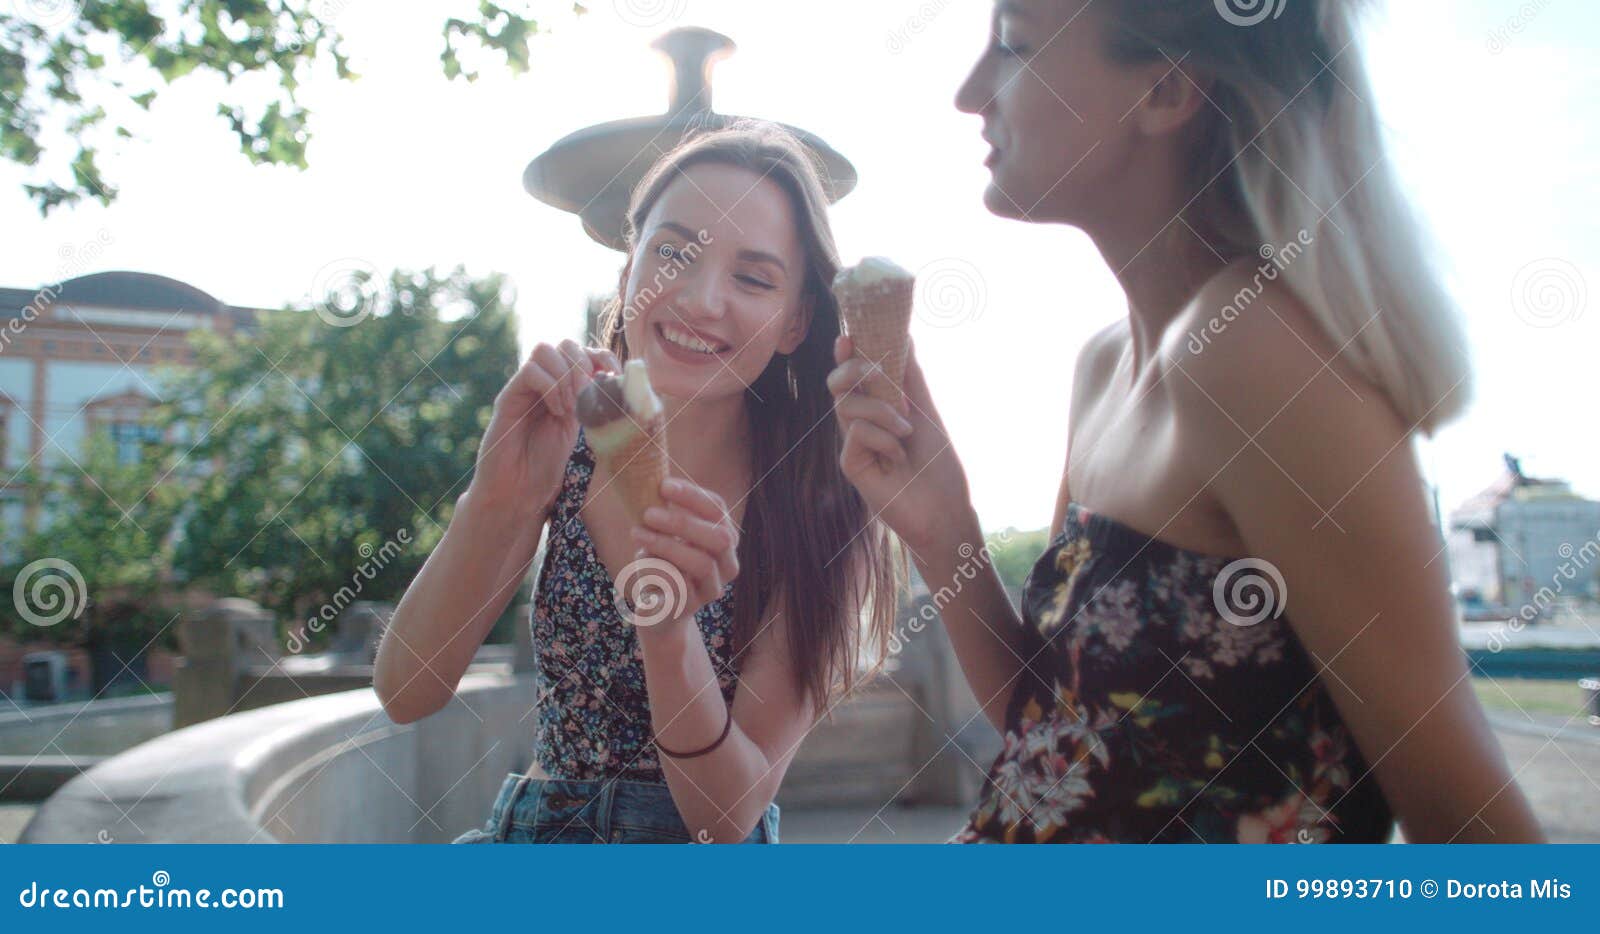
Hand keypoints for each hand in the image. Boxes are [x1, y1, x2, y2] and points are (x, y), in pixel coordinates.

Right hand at [468, 340, 619, 517]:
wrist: (516, 493)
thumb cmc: (546, 467)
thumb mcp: (581, 433)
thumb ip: (595, 408)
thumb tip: (621, 388)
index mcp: (564, 389)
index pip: (585, 352)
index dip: (604, 358)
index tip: (615, 379)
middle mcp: (543, 383)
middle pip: (566, 344)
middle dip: (584, 364)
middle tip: (588, 395)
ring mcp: (524, 389)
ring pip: (545, 349)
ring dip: (566, 374)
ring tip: (571, 406)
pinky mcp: (507, 398)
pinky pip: (530, 371)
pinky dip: (550, 386)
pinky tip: (557, 411)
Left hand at [630, 477, 739, 623]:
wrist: (657, 612)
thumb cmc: (661, 563)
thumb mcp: (664, 534)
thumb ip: (666, 512)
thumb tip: (648, 476)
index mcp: (724, 538)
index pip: (718, 510)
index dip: (693, 496)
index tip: (664, 485)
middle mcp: (726, 564)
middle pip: (720, 537)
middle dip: (683, 522)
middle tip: (649, 512)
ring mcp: (711, 589)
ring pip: (702, 563)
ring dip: (667, 545)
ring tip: (637, 533)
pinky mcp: (691, 608)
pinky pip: (679, 588)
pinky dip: (657, 570)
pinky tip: (640, 560)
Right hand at [827, 334, 970, 553]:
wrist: (945, 510)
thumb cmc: (938, 466)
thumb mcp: (927, 413)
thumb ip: (912, 378)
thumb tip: (905, 336)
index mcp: (877, 409)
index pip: (854, 375)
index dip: (847, 354)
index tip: (848, 336)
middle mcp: (861, 424)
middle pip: (838, 385)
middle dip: (855, 370)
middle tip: (880, 371)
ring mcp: (854, 444)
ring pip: (848, 405)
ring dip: (882, 409)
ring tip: (906, 430)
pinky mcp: (852, 464)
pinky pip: (857, 433)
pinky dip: (883, 438)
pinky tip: (898, 457)